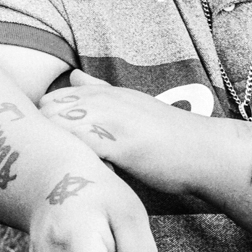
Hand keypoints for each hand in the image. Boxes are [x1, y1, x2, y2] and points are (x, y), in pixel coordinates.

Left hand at [39, 73, 205, 194]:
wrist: (208, 152)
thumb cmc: (171, 138)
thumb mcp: (132, 105)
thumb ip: (100, 92)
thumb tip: (74, 76)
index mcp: (105, 94)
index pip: (53, 99)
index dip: (46, 122)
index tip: (51, 146)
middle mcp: (105, 101)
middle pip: (48, 110)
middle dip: (42, 133)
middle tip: (49, 160)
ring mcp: (112, 120)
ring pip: (58, 124)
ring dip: (53, 146)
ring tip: (58, 169)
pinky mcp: (120, 143)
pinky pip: (80, 145)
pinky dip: (72, 158)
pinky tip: (74, 176)